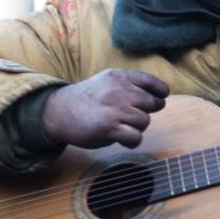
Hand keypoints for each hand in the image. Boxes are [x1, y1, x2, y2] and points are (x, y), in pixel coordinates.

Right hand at [42, 69, 168, 148]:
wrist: (59, 111)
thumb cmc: (88, 99)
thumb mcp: (108, 82)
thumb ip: (130, 85)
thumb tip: (161, 97)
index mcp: (119, 77)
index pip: (152, 82)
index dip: (160, 92)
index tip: (160, 97)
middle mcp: (119, 90)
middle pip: (153, 104)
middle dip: (146, 112)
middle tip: (131, 117)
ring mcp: (114, 109)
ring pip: (145, 121)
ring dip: (137, 128)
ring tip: (122, 126)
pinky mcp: (109, 127)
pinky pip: (136, 137)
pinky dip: (132, 141)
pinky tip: (123, 139)